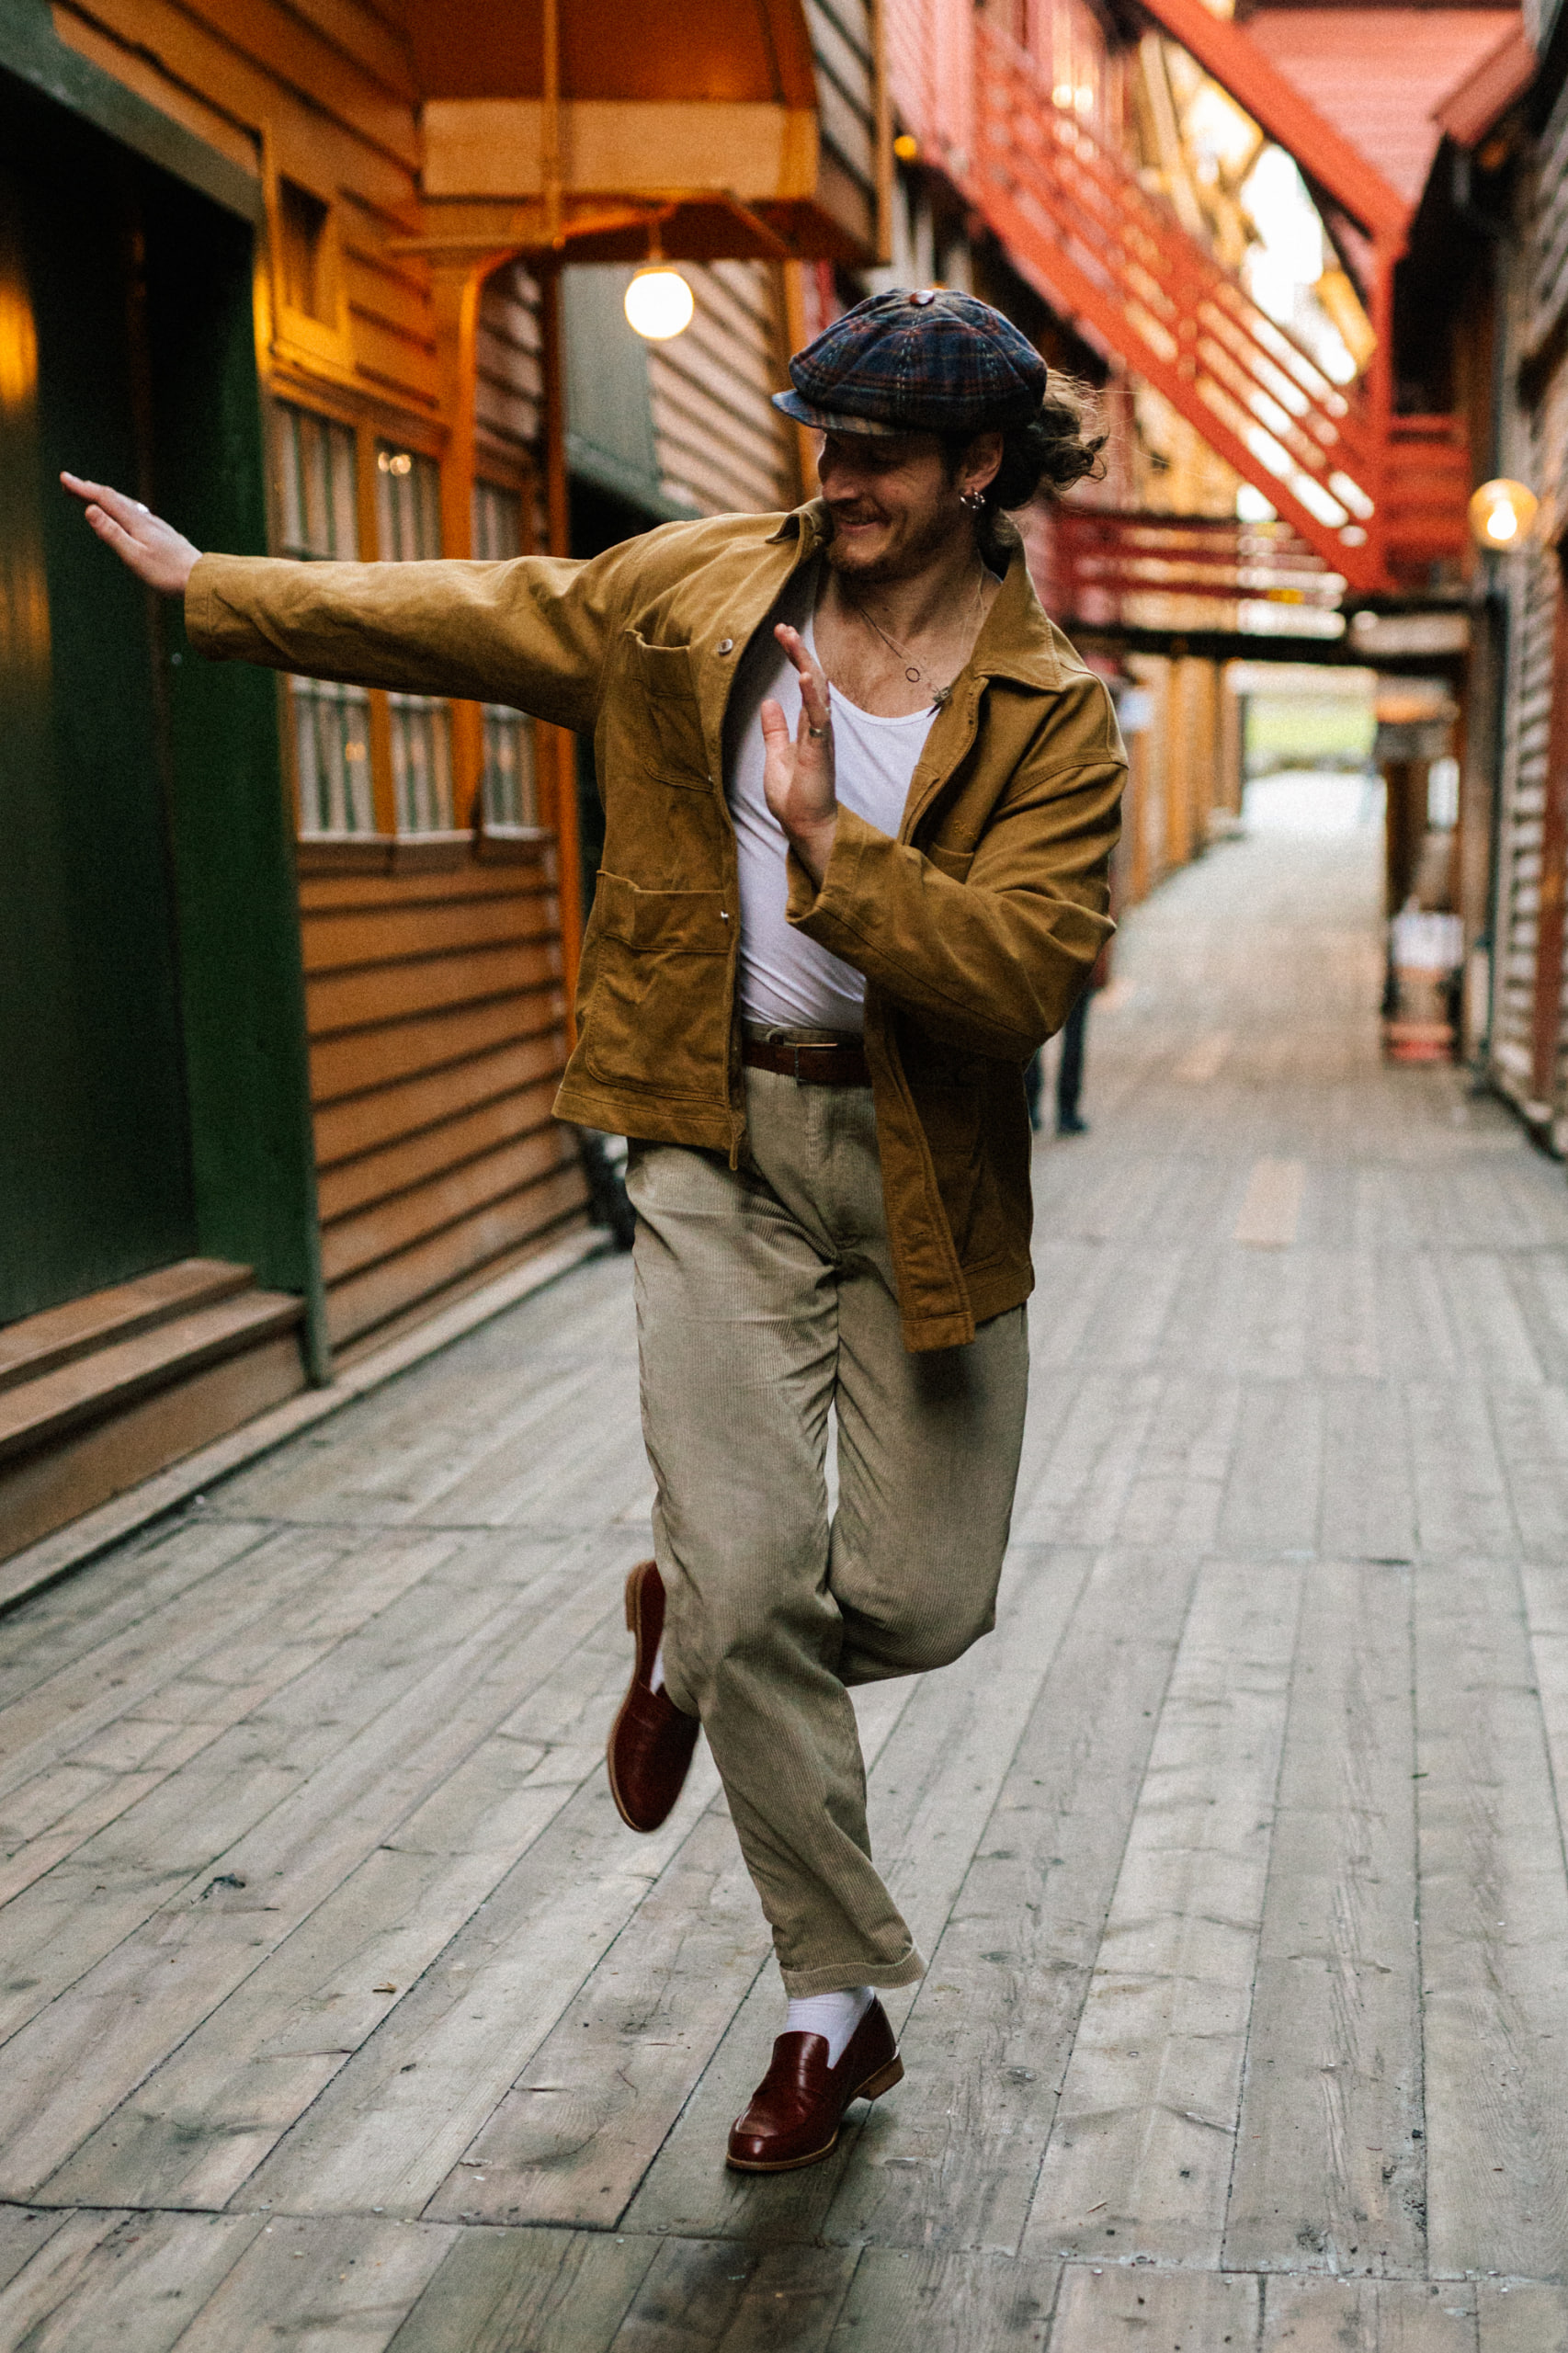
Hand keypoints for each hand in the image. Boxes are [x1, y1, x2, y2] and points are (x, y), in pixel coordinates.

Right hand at [60, 473, 201, 593]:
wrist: (202, 580)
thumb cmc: (167, 574)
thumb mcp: (134, 556)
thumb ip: (112, 533)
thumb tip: (90, 509)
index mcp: (136, 522)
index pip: (104, 498)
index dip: (82, 488)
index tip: (63, 478)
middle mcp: (146, 518)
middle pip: (114, 498)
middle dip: (89, 490)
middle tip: (68, 484)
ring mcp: (156, 525)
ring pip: (126, 504)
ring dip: (105, 497)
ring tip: (91, 496)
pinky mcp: (163, 534)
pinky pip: (136, 513)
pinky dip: (121, 508)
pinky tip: (125, 514)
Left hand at [759, 623, 836, 885]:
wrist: (805, 826)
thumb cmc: (795, 798)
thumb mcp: (776, 756)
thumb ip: (775, 730)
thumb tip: (769, 703)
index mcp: (808, 727)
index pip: (804, 684)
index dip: (794, 658)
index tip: (781, 635)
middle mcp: (818, 726)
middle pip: (813, 679)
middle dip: (798, 652)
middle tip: (782, 628)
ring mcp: (821, 736)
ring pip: (817, 691)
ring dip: (804, 663)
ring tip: (790, 638)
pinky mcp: (820, 750)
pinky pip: (818, 717)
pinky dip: (812, 695)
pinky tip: (805, 675)